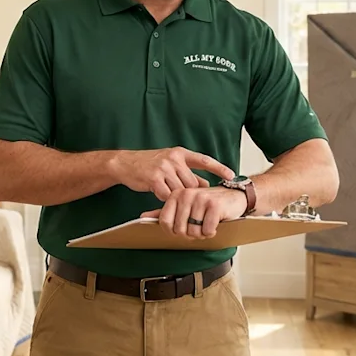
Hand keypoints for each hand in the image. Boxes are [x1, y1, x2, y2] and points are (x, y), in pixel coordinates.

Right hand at [110, 147, 234, 201]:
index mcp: (180, 153)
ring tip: (170, 197)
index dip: (219, 168)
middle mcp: (173, 159)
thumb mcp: (169, 163)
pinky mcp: (154, 179)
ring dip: (177, 198)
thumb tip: (205, 185)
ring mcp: (164, 168)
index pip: (204, 160)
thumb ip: (186, 172)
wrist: (124, 163)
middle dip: (191, 194)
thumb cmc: (148, 164)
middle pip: (192, 183)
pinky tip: (159, 196)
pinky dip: (165, 200)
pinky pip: (167, 196)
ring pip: (180, 191)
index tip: (231, 175)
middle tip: (189, 202)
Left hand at [139, 187, 247, 238]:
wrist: (234, 197)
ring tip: (207, 224)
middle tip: (199, 227)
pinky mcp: (214, 205)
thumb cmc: (207, 204)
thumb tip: (142, 218)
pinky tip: (215, 224)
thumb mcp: (184, 206)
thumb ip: (164, 212)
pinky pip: (207, 230)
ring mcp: (200, 198)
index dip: (174, 232)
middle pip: (180, 230)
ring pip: (194, 231)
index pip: (165, 222)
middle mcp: (186, 194)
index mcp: (176, 194)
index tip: (184, 228)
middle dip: (190, 234)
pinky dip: (211, 232)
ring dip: (202, 234)